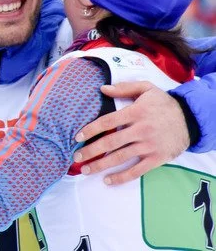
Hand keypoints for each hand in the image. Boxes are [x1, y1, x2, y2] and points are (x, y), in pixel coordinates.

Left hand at [73, 81, 188, 184]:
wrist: (191, 119)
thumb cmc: (164, 104)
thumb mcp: (147, 89)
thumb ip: (125, 88)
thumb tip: (102, 88)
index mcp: (136, 112)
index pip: (108, 121)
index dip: (91, 130)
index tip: (78, 137)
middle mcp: (141, 130)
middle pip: (111, 141)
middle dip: (91, 151)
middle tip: (76, 157)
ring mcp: (149, 145)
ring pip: (120, 157)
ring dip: (101, 165)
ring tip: (86, 170)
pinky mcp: (157, 158)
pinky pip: (137, 170)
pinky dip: (122, 177)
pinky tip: (107, 180)